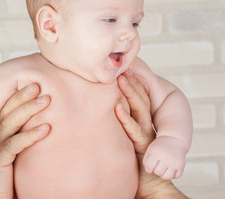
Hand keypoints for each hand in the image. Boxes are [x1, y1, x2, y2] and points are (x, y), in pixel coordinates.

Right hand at [0, 83, 50, 198]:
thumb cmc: (5, 179)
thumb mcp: (15, 155)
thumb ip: (23, 142)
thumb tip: (44, 127)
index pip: (7, 109)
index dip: (19, 96)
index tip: (34, 84)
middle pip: (8, 110)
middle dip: (23, 96)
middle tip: (39, 83)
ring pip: (11, 122)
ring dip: (30, 109)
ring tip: (46, 99)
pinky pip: (16, 143)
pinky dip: (31, 135)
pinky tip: (46, 128)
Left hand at [115, 72, 187, 198]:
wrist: (149, 183)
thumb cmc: (132, 159)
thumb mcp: (122, 136)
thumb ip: (116, 123)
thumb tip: (98, 109)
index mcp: (139, 119)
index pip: (137, 96)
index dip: (130, 82)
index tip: (120, 67)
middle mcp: (144, 124)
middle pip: (139, 98)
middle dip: (131, 82)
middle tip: (120, 66)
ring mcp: (145, 134)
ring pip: (139, 110)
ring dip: (129, 94)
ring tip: (120, 79)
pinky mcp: (143, 147)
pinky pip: (134, 131)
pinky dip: (125, 119)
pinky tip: (117, 108)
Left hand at [144, 135, 186, 179]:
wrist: (174, 139)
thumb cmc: (160, 146)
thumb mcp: (150, 150)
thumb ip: (146, 160)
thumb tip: (148, 171)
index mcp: (156, 153)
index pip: (149, 167)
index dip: (148, 168)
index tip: (150, 165)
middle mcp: (166, 158)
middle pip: (157, 172)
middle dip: (156, 170)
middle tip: (158, 165)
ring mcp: (174, 163)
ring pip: (166, 177)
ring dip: (163, 174)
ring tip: (163, 168)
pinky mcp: (181, 166)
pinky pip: (175, 177)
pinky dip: (172, 174)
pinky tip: (170, 168)